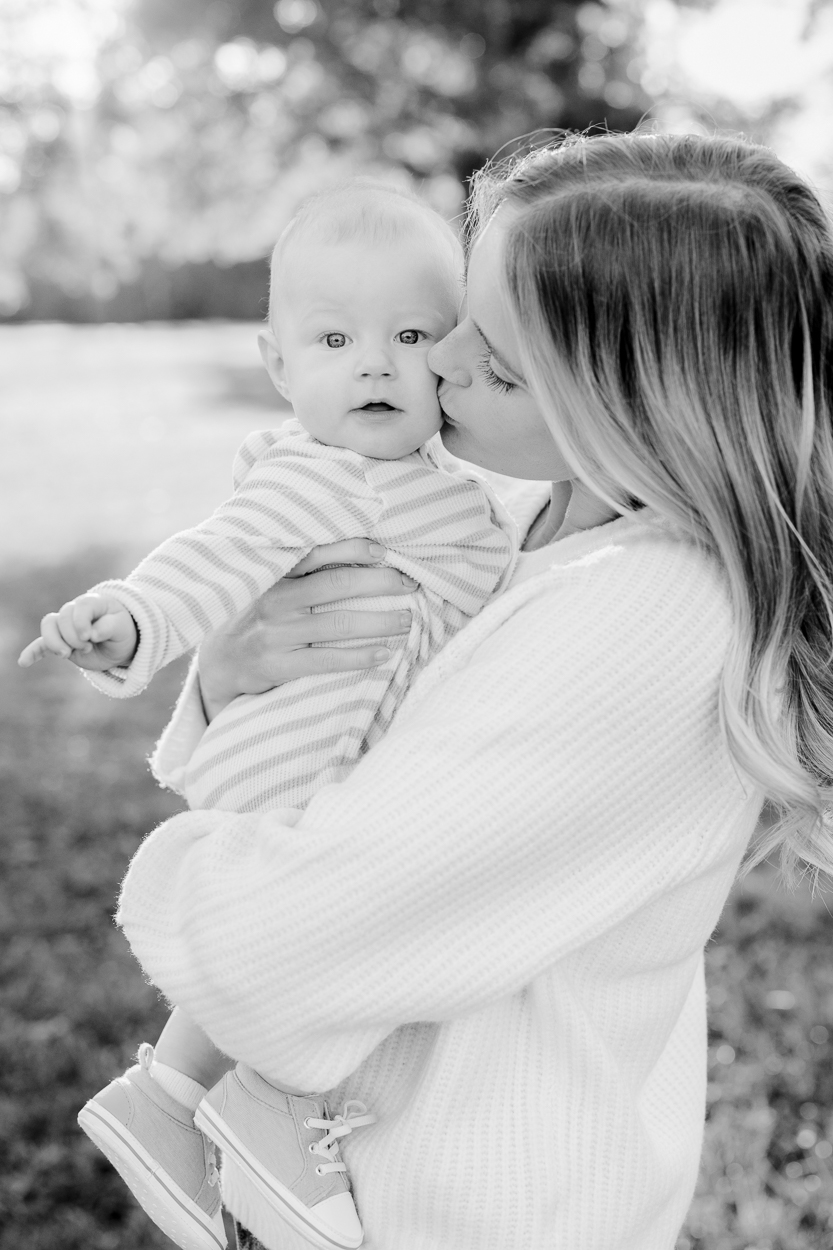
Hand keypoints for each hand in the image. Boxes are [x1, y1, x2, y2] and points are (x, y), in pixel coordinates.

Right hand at [18, 593, 138, 670]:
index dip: (80, 623)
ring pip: (48, 627)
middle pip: (62, 619)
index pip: (79, 607)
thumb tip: (92, 634)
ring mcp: (65, 627)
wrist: (120, 644)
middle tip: (88, 647)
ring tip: (66, 655)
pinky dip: (33, 652)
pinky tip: (24, 662)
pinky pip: (42, 644)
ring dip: (55, 643)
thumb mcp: (122, 628)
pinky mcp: (60, 643)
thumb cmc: (123, 631)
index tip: (89, 638)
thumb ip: (109, 627)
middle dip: (72, 637)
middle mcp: (75, 611)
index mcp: (91, 602)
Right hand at [198, 539, 415, 720]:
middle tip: (410, 584)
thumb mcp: (269, 583)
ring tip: (407, 621)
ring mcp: (276, 633)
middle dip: (379, 583)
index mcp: (275, 573)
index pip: (318, 552)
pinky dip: (360, 657)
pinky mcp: (278, 665)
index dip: (354, 549)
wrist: (219, 661)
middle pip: (336, 585)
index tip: (385, 551)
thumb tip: (359, 548)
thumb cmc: (257, 614)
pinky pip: (327, 660)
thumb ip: (299, 566)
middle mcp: (275, 599)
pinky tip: (385, 654)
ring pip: (338, 624)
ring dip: (379, 622)